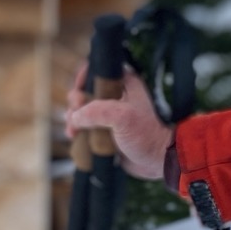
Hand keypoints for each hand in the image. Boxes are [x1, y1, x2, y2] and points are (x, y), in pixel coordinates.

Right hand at [65, 64, 173, 180]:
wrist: (157, 160)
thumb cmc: (146, 134)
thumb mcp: (123, 117)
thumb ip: (96, 112)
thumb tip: (75, 116)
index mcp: (124, 83)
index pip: (98, 69)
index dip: (83, 76)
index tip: (78, 90)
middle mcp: (116, 95)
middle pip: (85, 90)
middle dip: (75, 102)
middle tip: (75, 114)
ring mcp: (110, 113)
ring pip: (82, 109)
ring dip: (73, 118)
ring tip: (73, 130)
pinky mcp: (105, 129)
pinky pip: (85, 125)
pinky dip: (77, 129)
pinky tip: (74, 137)